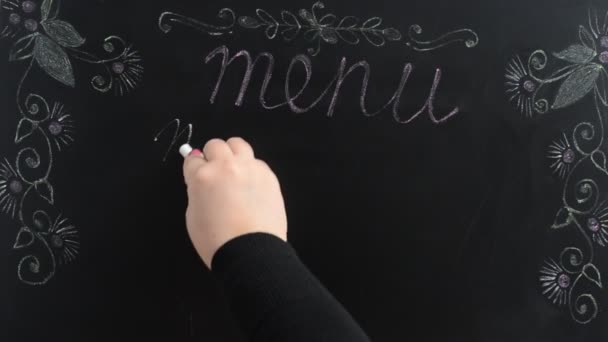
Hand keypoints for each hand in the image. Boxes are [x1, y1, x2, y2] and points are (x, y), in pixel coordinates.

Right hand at [182, 137, 287, 268]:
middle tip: (215, 174)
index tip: (198, 176)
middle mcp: (226, 166)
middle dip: (212, 157)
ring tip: (234, 174)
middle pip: (216, 145)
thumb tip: (201, 180)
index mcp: (202, 176)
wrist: (251, 252)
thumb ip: (196, 191)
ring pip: (238, 144)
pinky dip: (251, 169)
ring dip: (233, 155)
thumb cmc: (216, 240)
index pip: (192, 159)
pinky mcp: (269, 175)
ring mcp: (250, 168)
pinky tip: (251, 187)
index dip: (194, 168)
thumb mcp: (193, 215)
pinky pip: (257, 162)